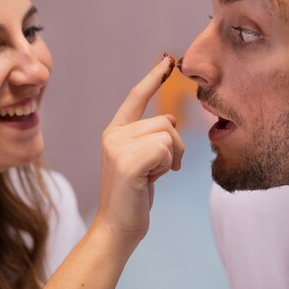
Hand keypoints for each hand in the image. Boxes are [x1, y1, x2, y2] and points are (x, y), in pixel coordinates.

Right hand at [95, 54, 184, 243]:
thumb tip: (170, 118)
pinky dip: (166, 166)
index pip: (136, 97)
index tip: (168, 60)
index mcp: (115, 131)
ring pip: (168, 134)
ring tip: (153, 175)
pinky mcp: (127, 161)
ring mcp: (117, 146)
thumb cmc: (133, 195)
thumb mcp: (145, 160)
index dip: (153, 78)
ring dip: (171, 158)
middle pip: (165, 122)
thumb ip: (152, 137)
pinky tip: (150, 180)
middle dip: (175, 147)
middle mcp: (113, 134)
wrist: (117, 228)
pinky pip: (165, 149)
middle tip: (162, 169)